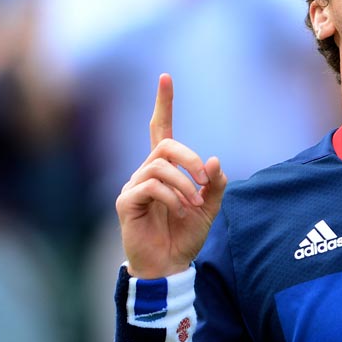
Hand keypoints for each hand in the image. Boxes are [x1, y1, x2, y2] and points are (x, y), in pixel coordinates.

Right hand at [116, 74, 226, 277]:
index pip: (159, 128)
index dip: (163, 104)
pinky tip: (181, 211)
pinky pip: (150, 186)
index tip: (165, 77)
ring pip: (159, 166)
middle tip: (205, 179)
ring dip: (184, 184)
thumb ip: (215, 185)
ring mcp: (134, 186)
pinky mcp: (126, 202)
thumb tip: (214, 160)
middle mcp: (146, 172)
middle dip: (190, 158)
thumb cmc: (186, 235)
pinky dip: (172, 196)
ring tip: (193, 205)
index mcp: (165, 169)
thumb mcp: (210, 208)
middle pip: (165, 145)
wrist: (169, 265)